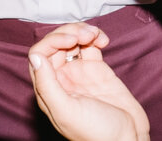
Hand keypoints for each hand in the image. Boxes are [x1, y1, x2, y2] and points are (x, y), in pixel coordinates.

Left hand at [29, 24, 148, 140]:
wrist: (126, 139)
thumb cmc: (96, 133)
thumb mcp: (67, 111)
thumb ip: (47, 85)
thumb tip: (35, 57)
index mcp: (48, 90)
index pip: (39, 55)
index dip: (53, 41)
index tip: (71, 41)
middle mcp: (61, 79)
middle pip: (55, 44)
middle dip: (69, 33)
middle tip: (86, 35)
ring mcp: (79, 73)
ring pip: (72, 41)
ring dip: (82, 31)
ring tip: (96, 35)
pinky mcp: (96, 69)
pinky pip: (90, 45)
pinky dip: (96, 37)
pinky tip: (103, 40)